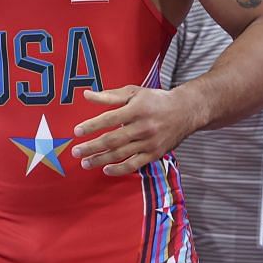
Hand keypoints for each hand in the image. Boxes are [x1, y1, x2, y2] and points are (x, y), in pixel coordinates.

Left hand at [72, 86, 200, 175]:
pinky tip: (106, 170)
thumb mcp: (134, 92)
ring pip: (120, 154)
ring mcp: (149, 142)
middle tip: (76, 152)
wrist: (185, 112)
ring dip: (100, 160)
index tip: (77, 131)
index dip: (92, 126)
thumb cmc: (156, 100)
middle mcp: (143, 127)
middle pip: (112, 140)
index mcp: (137, 109)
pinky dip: (119, 169)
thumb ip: (110, 96)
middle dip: (92, 147)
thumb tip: (86, 95)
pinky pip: (134, 165)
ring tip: (85, 163)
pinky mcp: (154, 154)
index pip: (109, 119)